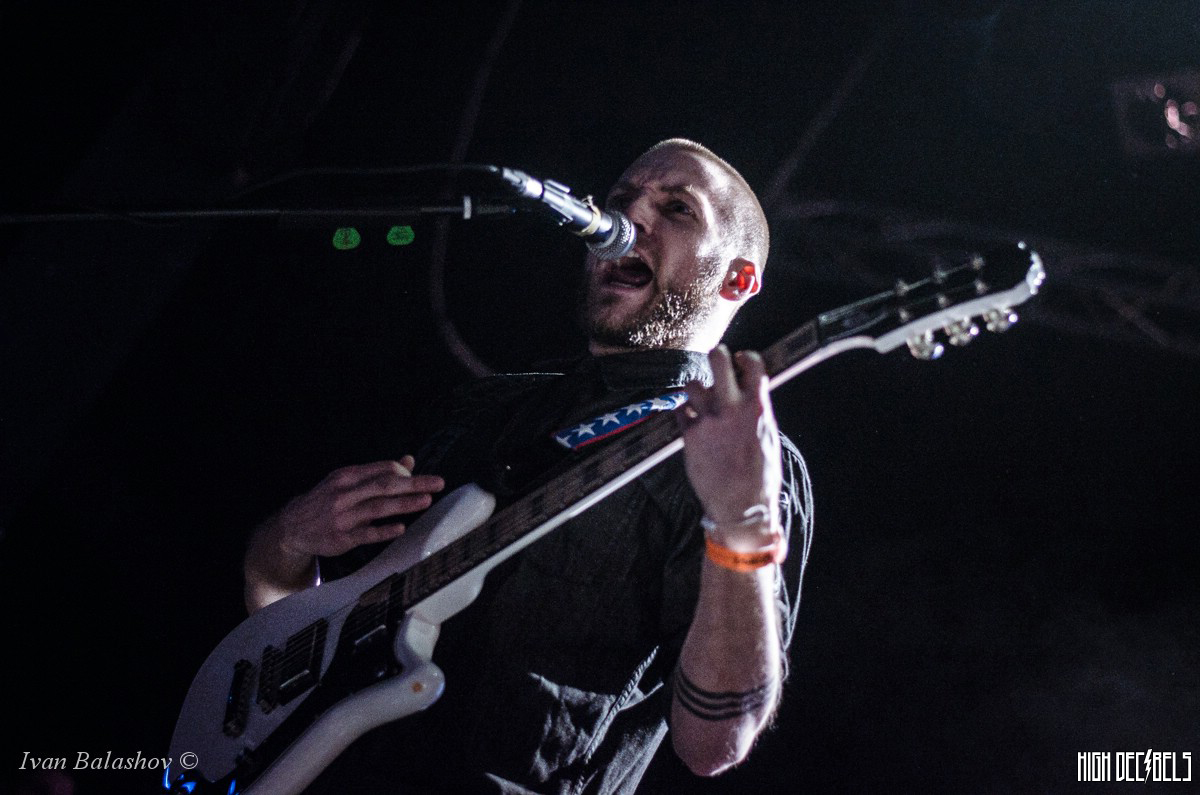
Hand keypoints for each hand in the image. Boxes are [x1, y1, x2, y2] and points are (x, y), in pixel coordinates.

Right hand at [266, 456, 444, 561]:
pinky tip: (400, 528)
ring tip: (426, 501)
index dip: (405, 473)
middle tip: (438, 483)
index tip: (423, 478)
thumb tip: (409, 460)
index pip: (382, 469)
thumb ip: (379, 472)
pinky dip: (383, 530)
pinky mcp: (341, 537)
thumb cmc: (327, 501)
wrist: (293, 527)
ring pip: (377, 508)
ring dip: (404, 504)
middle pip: (384, 486)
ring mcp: (342, 516)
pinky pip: (366, 534)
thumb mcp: (347, 481)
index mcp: (347, 476)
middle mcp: (344, 494)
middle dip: (413, 484)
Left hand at [679, 346, 781, 550]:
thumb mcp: (769, 438)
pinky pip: (680, 409)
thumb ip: (758, 411)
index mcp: (757, 408)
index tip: (741, 359)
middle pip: (718, 360)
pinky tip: (693, 419)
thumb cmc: (760, 476)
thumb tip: (751, 393)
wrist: (741, 506)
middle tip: (717, 359)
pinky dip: (685, 410)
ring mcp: (708, 420)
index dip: (746, 357)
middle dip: (717, 355)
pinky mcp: (689, 434)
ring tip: (703, 400)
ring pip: (693, 384)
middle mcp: (731, 409)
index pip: (753, 364)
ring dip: (698, 388)